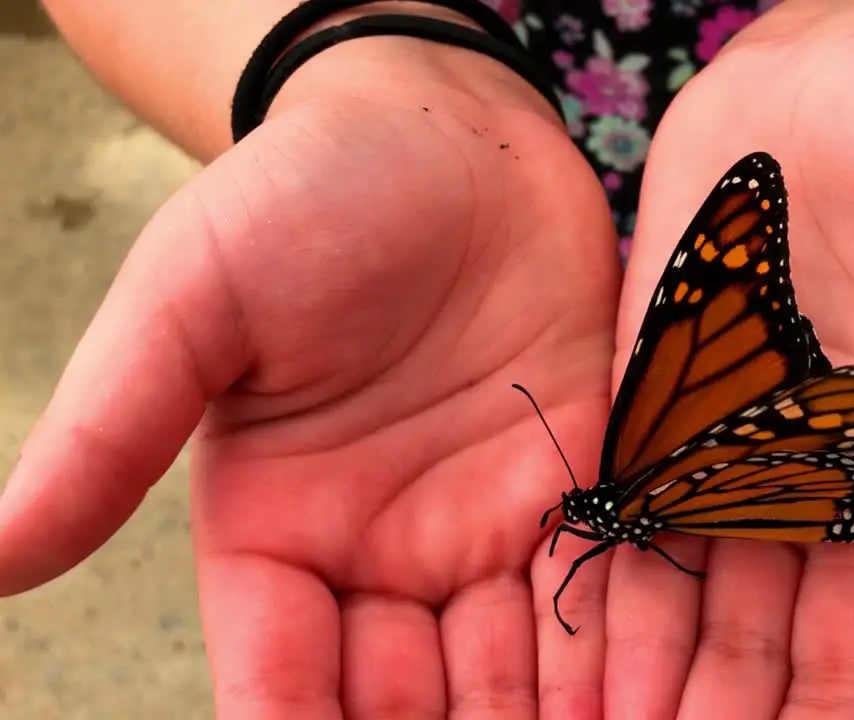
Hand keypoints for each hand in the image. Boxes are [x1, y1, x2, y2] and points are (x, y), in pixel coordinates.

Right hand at [0, 63, 621, 715]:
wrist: (443, 132)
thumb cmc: (301, 197)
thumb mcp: (190, 303)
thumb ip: (109, 432)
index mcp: (276, 539)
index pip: (287, 689)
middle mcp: (384, 557)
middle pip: (414, 708)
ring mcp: (487, 526)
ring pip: (519, 670)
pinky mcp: (577, 481)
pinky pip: (603, 584)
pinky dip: (626, 650)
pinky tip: (656, 696)